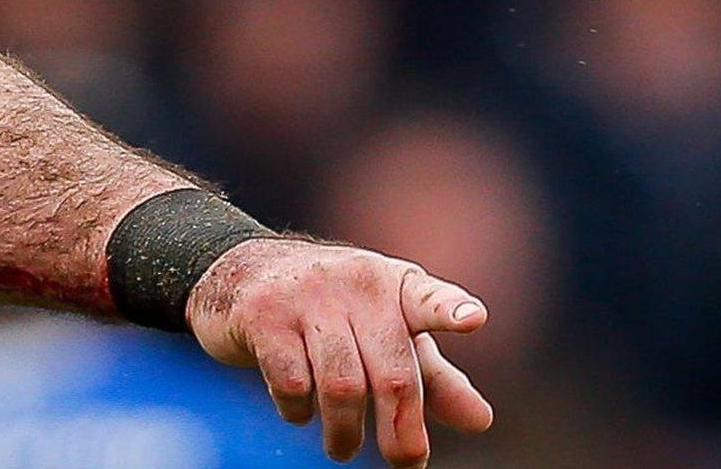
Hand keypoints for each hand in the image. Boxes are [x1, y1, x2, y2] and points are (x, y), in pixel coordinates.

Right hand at [185, 237, 492, 467]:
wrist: (240, 271)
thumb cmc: (329, 310)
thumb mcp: (384, 333)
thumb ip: (430, 376)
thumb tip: (480, 421)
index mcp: (392, 283)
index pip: (426, 298)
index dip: (449, 309)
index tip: (473, 320)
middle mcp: (354, 282)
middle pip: (391, 372)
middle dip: (402, 429)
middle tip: (404, 462)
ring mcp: (306, 295)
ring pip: (342, 386)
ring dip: (345, 432)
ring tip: (342, 447)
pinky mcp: (263, 314)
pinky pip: (292, 382)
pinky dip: (299, 410)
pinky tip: (299, 411)